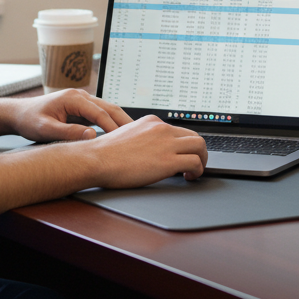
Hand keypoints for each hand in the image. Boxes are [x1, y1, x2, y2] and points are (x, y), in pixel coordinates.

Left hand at [6, 89, 131, 141]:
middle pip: (109, 108)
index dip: (112, 126)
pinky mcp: (83, 110)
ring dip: (121, 122)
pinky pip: (102, 116)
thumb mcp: (45, 129)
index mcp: (74, 98)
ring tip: (135, 136)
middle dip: (124, 122)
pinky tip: (121, 136)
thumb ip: (68, 132)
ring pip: (108, 110)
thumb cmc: (30, 120)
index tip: (124, 140)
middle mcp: (81, 96)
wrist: (19, 114)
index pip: (100, 112)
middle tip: (139, 136)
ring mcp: (83, 102)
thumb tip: (91, 136)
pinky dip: (113, 124)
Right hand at [88, 114, 207, 185]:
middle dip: (198, 151)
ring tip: (195, 171)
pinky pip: (195, 162)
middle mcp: (162, 129)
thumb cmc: (106, 153)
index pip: (179, 130)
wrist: (97, 159)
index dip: (184, 145)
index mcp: (152, 122)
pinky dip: (198, 171)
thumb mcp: (128, 135)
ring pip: (200, 146)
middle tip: (194, 164)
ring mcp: (166, 143)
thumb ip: (144, 138)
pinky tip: (189, 177)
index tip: (183, 154)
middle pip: (194, 136)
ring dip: (202, 160)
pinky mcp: (167, 160)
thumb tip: (152, 149)